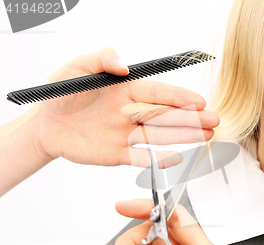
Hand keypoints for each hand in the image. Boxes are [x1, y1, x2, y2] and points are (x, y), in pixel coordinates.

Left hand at [33, 47, 218, 166]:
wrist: (44, 125)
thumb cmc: (59, 93)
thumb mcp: (77, 69)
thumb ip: (100, 60)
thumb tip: (123, 64)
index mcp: (126, 90)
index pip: (158, 93)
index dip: (180, 97)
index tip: (200, 101)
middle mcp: (131, 112)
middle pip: (167, 115)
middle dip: (192, 118)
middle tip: (214, 121)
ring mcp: (127, 134)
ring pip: (161, 135)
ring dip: (185, 136)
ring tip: (207, 136)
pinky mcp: (118, 154)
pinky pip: (141, 158)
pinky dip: (158, 160)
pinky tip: (176, 158)